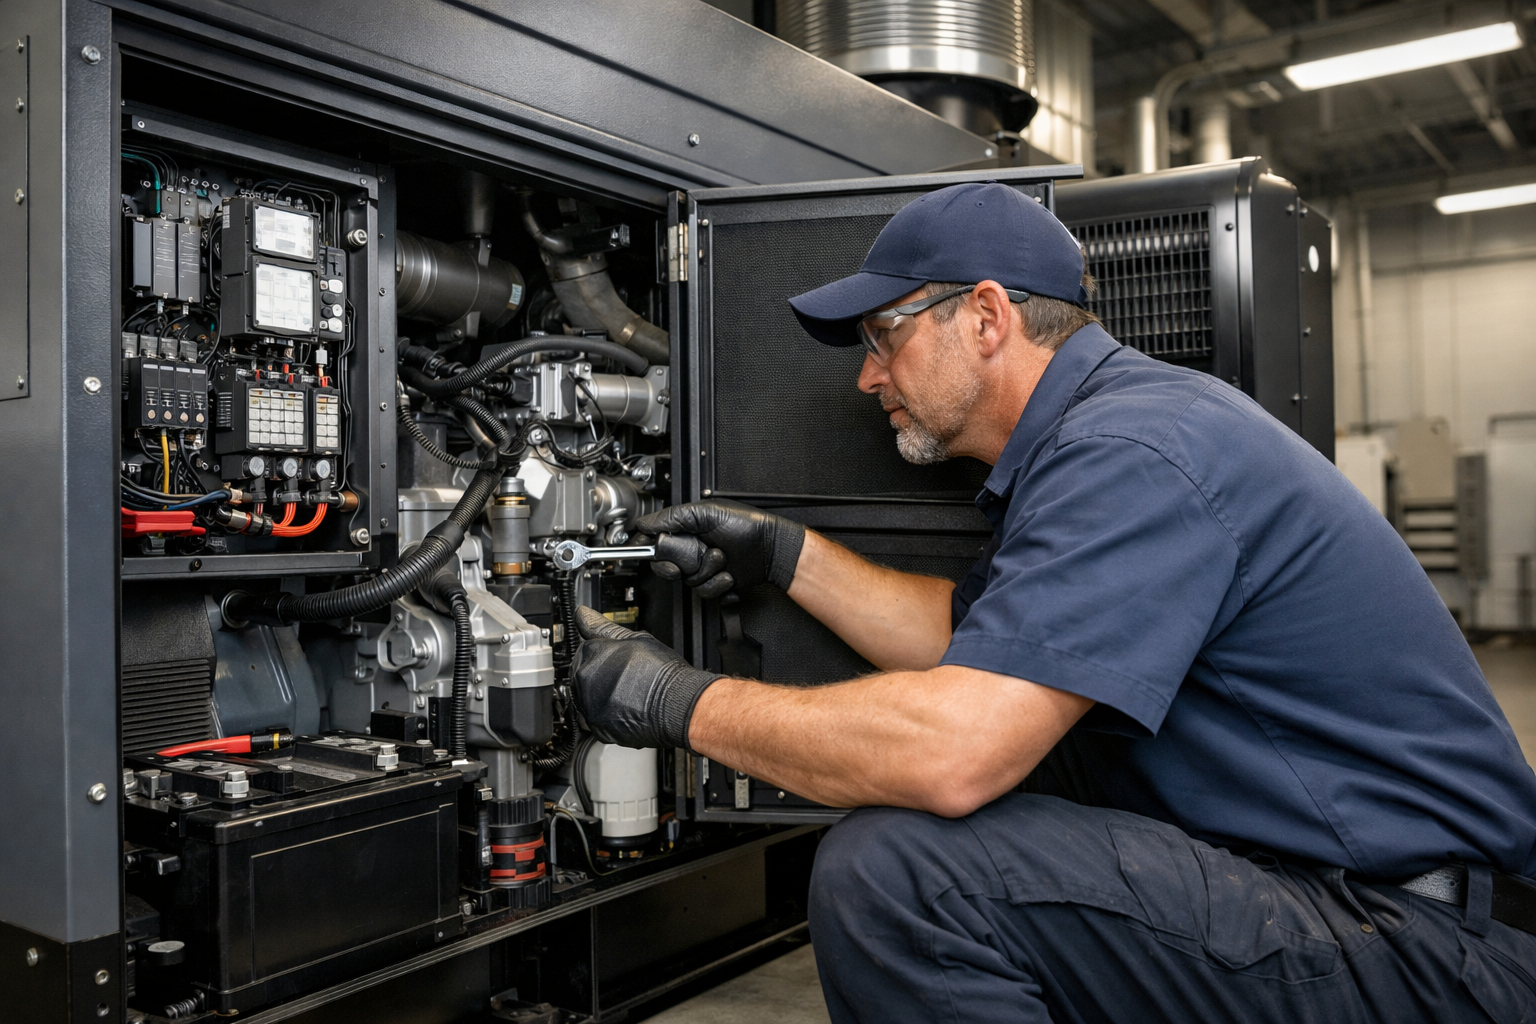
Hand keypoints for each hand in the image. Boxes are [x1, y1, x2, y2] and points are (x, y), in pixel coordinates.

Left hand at [570, 606, 722, 750]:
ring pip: (585, 698)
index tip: (614, 660)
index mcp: (591, 656)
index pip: (584, 650)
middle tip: (623, 676)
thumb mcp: (635, 639)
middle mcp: (585, 683)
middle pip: (581, 674)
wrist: (677, 704)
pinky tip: (622, 708)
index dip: (603, 654)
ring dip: (599, 695)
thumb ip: (603, 627)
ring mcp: (590, 708)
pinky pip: (593, 720)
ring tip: (624, 693)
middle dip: (598, 674)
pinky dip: (604, 715)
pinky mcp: (598, 729)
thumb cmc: (662, 673)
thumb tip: (584, 615)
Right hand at [632, 500, 805, 598]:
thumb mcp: (707, 513)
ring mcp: (700, 566)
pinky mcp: (711, 582)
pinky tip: (727, 573)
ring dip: (705, 571)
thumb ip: (674, 517)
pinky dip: (716, 583)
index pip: (654, 538)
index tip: (644, 551)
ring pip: (685, 580)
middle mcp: (690, 547)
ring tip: (721, 558)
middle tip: (693, 558)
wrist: (771, 550)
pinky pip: (701, 590)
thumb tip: (646, 523)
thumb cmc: (747, 526)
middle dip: (681, 563)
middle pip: (665, 564)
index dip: (646, 546)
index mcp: (686, 527)